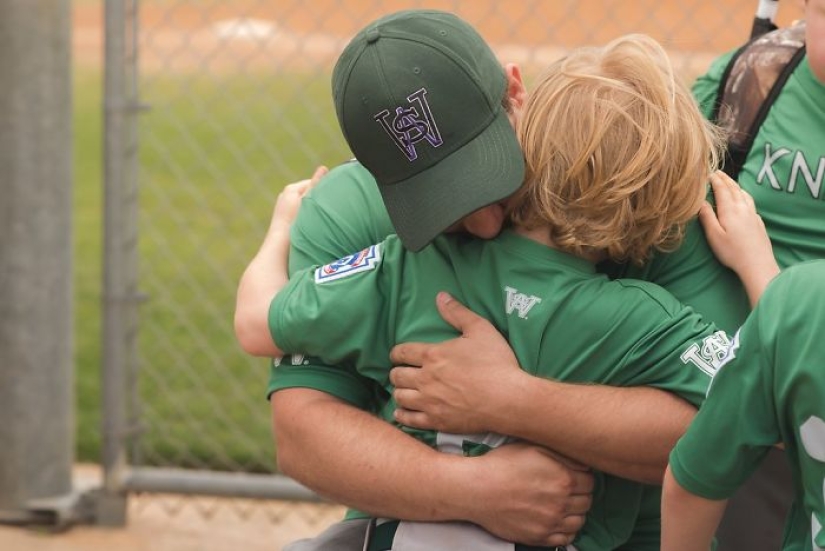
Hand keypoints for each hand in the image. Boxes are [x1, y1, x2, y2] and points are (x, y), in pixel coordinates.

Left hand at [269, 165, 327, 233]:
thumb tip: (323, 168)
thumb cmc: (295, 221)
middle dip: (316, 199)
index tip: (331, 198)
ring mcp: (283, 206)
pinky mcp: (284, 218)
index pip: (312, 183)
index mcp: (291, 189)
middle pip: (307, 193)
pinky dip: (305, 216)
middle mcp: (285, 195)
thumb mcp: (308, 200)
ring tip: (317, 217)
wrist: (280, 244)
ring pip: (303, 203)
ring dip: (311, 208)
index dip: (323, 189)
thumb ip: (315, 184)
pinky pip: (298, 212)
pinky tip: (309, 224)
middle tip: (326, 209)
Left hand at [389, 292, 527, 433]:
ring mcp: (429, 402)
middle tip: (403, 373)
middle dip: (397, 372)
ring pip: (400, 397)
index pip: (401, 352)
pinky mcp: (436, 421)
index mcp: (432, 355)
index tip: (399, 356)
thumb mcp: (480, 329)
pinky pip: (408, 419)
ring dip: (399, 392)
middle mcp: (425, 378)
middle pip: (396, 375)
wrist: (508, 399)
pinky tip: (403, 412)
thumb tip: (440, 297)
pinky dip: (402, 415)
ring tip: (405, 391)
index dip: (397, 353)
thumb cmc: (496, 362)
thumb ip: (458, 313)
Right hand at [467, 442, 592, 545]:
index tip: (574, 476)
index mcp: (564, 479)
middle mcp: (561, 503)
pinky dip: (567, 530)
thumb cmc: (502, 465)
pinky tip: (558, 520)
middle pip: (587, 502)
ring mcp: (551, 522)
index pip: (591, 481)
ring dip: (576, 513)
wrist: (477, 489)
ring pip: (580, 521)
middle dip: (580, 494)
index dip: (583, 477)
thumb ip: (562, 456)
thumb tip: (582, 463)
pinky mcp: (539, 537)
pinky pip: (566, 539)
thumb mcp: (533, 448)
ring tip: (563, 505)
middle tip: (567, 489)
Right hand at [699, 171, 778, 304]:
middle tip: (718, 172)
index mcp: (730, 210)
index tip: (709, 173)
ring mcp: (753, 215)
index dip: (715, 180)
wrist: (758, 264)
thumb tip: (700, 202)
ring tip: (730, 182)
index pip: (722, 189)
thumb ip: (707, 217)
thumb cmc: (732, 252)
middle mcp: (743, 209)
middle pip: (734, 189)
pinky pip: (750, 203)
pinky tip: (743, 200)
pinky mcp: (758, 222)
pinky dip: (744, 196)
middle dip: (725, 179)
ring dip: (736, 186)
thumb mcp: (714, 235)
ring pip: (744, 194)